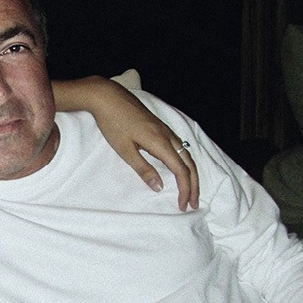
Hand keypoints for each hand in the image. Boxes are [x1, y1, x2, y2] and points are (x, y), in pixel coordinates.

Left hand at [51, 76, 199, 209]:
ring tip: (190, 190)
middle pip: (189, 164)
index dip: (184, 190)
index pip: (181, 171)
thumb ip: (143, 169)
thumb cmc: (113, 123)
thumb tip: (159, 188)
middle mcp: (168, 136)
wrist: (108, 97)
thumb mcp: (125, 150)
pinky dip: (184, 163)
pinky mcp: (160, 127)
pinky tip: (180, 169)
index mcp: (161, 143)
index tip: (182, 206)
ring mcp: (166, 130)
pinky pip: (180, 148)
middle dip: (194, 185)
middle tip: (193, 204)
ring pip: (186, 155)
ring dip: (191, 174)